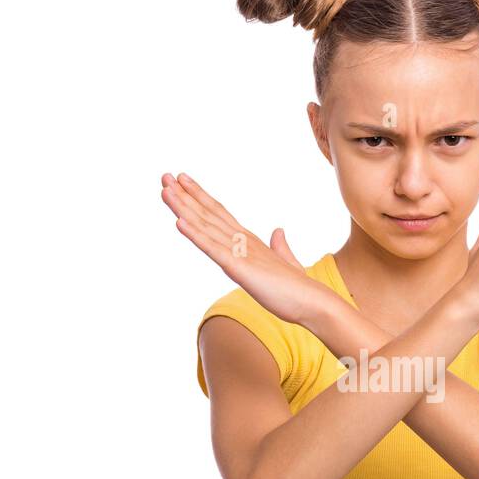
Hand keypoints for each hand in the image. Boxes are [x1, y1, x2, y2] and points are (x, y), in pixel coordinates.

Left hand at [160, 172, 329, 325]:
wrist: (314, 302)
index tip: (182, 181)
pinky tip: (179, 222)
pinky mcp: (240, 269)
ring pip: (206, 226)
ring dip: (183, 207)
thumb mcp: (286, 264)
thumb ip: (280, 247)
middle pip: (208, 213)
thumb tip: (277, 231)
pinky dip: (195, 235)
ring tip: (165, 189)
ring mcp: (241, 253)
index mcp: (250, 242)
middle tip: (165, 176)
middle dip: (185, 195)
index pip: (220, 214)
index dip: (199, 197)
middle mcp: (243, 241)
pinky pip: (213, 250)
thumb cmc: (299, 289)